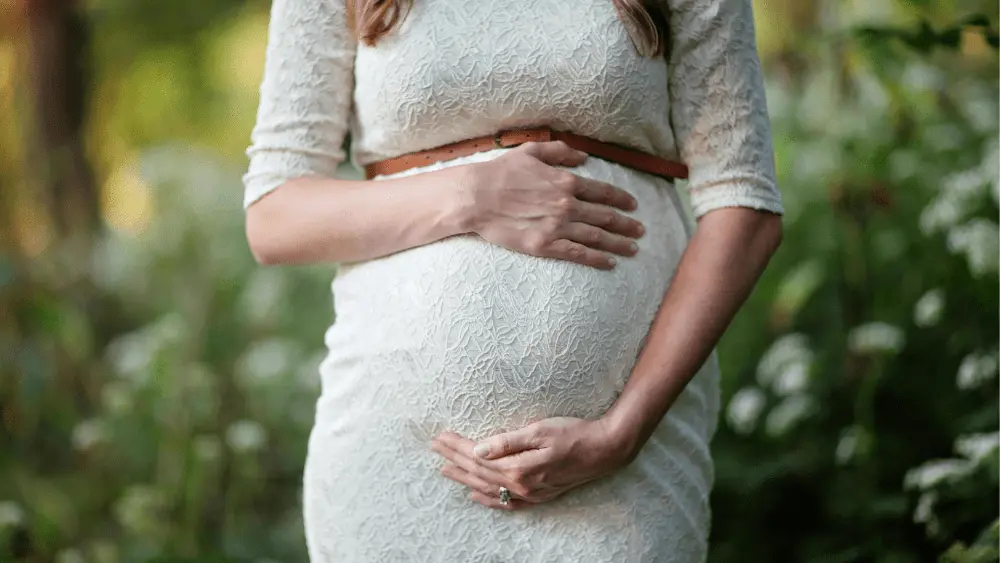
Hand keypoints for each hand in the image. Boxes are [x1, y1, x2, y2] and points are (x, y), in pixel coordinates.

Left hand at [430, 417, 632, 510]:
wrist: (604, 450)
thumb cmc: (573, 434)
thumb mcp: (539, 430)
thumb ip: (507, 442)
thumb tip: (478, 449)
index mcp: (518, 467)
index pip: (478, 456)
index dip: (457, 446)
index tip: (440, 436)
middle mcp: (521, 485)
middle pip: (479, 472)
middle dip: (454, 459)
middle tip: (434, 448)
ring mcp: (530, 493)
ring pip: (488, 487)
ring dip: (465, 478)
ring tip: (445, 470)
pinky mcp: (539, 495)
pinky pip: (507, 502)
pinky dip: (488, 499)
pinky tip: (475, 495)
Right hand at [461, 141, 645, 269]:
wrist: (477, 197)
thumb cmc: (500, 173)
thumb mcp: (531, 151)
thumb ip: (560, 152)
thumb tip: (583, 156)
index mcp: (565, 182)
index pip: (602, 192)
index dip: (621, 199)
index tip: (633, 205)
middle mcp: (567, 205)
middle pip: (605, 217)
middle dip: (627, 224)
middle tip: (641, 230)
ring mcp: (557, 227)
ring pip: (597, 237)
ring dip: (619, 243)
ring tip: (633, 249)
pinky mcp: (545, 246)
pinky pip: (578, 254)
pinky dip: (597, 258)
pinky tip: (610, 262)